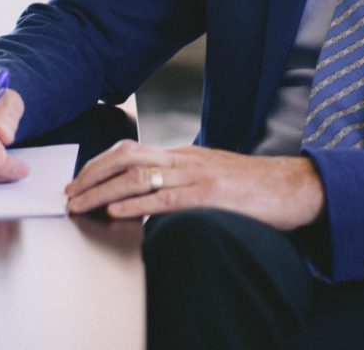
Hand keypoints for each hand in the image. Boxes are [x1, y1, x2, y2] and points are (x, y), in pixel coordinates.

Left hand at [65, 140, 325, 230]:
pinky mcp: (210, 195)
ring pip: (139, 176)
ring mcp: (197, 175)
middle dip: (91, 175)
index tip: (78, 181)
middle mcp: (185, 159)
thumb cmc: (254, 185)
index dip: (98, 164)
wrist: (293, 185)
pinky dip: (137, 205)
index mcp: (183, 154)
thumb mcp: (211, 175)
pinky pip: (166, 197)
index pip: (130, 150)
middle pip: (126, 156)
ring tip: (82, 205)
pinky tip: (118, 212)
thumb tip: (151, 193)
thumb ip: (182, 179)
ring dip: (103, 192)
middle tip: (70, 194)